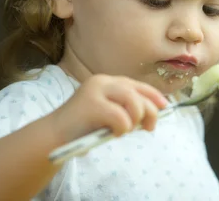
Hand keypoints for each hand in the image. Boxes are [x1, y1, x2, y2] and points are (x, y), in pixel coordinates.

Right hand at [52, 74, 167, 141]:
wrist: (53, 136)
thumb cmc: (82, 128)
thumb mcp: (107, 114)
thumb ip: (126, 109)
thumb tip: (154, 112)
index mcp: (106, 81)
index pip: (136, 84)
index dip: (153, 95)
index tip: (164, 107)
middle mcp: (102, 81)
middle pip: (138, 92)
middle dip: (150, 112)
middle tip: (148, 128)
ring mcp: (95, 91)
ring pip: (133, 102)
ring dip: (135, 120)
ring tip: (125, 131)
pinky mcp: (91, 105)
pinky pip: (121, 117)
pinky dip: (122, 128)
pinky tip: (113, 134)